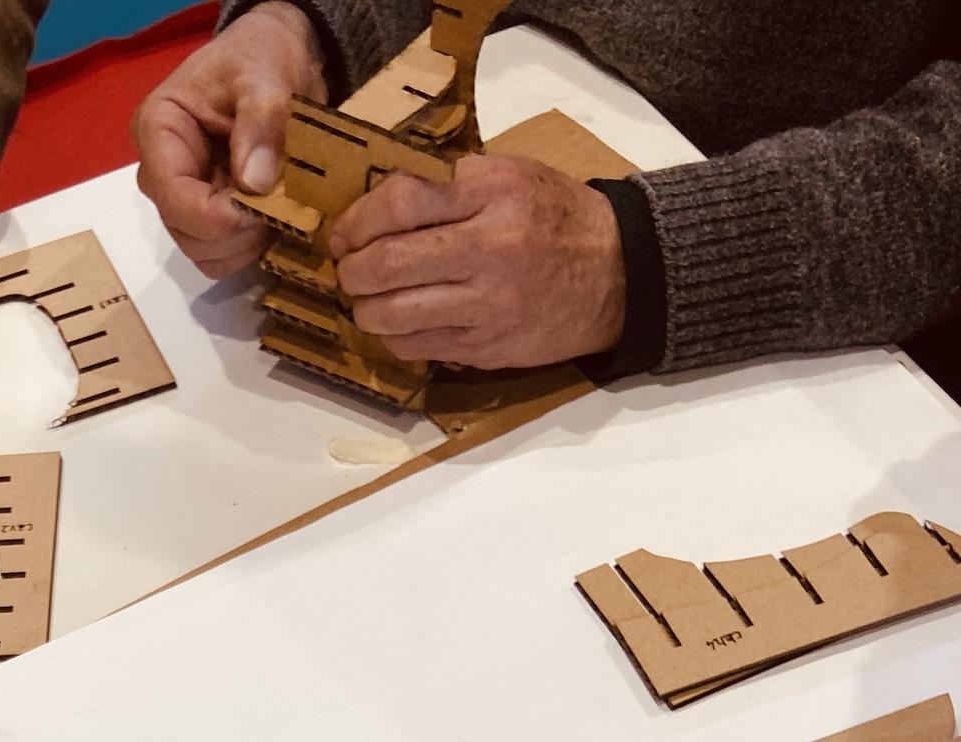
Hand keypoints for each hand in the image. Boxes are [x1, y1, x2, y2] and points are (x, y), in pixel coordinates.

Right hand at [134, 2, 325, 277]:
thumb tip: (254, 183)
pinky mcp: (204, 218)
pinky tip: (272, 217)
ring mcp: (180, 201)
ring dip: (246, 243)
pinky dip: (251, 247)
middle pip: (188, 234)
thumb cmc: (259, 58)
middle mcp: (160, 174)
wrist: (273, 59)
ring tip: (276, 206)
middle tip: (279, 202)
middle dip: (237, 230)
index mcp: (158, 131)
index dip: (219, 216)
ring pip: (205, 253)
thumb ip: (261, 122)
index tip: (263, 205)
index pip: (173, 198)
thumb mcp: (265, 77)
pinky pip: (222, 256)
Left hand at [332, 156, 626, 368]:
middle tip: (348, 269)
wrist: (617, 273)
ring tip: (365, 300)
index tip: (343, 233)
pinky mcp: (486, 345)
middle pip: (387, 263)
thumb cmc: (555, 217)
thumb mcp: (511, 176)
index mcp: (492, 191)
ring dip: (364, 309)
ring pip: (393, 313)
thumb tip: (376, 201)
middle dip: (352, 270)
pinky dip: (393, 337)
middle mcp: (489, 246)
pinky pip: (417, 346)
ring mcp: (487, 303)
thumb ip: (449, 184)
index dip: (357, 221)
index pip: (399, 202)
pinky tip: (396, 325)